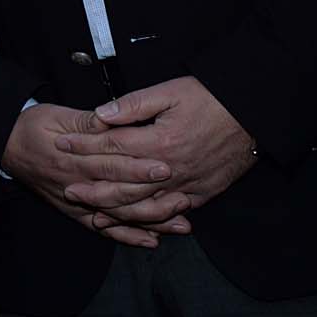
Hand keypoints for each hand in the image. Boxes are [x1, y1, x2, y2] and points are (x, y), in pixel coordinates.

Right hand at [0, 102, 181, 248]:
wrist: (6, 146)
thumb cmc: (32, 126)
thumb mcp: (58, 115)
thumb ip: (88, 121)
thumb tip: (113, 118)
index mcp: (74, 159)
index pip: (112, 164)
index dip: (139, 167)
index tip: (165, 166)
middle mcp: (77, 184)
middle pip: (120, 194)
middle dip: (153, 199)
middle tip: (183, 199)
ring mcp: (76, 202)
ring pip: (117, 216)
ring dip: (149, 222)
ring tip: (179, 224)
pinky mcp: (74, 212)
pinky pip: (103, 229)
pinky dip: (127, 236)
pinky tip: (151, 240)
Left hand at [56, 76, 256, 225]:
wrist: (254, 114)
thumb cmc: (212, 98)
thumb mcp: (170, 92)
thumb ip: (133, 105)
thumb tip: (101, 114)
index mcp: (159, 141)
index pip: (112, 146)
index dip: (84, 146)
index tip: (62, 144)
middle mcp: (171, 169)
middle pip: (124, 186)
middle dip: (93, 189)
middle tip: (68, 189)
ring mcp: (187, 185)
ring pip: (146, 207)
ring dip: (118, 213)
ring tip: (94, 215)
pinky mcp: (202, 194)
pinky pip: (171, 213)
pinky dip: (151, 221)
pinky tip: (137, 224)